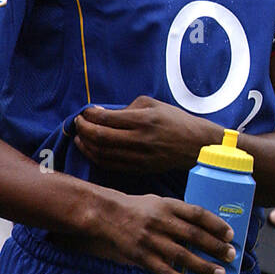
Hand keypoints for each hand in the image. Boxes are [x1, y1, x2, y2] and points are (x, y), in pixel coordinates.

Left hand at [74, 95, 216, 173]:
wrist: (196, 145)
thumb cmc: (175, 121)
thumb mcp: (154, 105)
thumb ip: (127, 107)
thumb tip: (102, 114)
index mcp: (144, 120)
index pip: (105, 118)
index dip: (89, 115)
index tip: (85, 112)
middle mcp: (140, 139)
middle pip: (99, 136)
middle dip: (82, 129)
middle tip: (78, 123)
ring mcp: (139, 157)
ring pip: (101, 153)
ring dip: (85, 144)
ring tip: (80, 136)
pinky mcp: (139, 169)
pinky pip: (110, 165)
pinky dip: (95, 157)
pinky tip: (91, 149)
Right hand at [95, 191, 234, 273]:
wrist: (105, 216)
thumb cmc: (138, 209)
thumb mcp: (160, 202)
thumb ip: (180, 213)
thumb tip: (208, 228)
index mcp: (168, 205)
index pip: (198, 214)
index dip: (216, 224)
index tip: (230, 235)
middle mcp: (161, 221)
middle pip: (194, 235)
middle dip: (215, 247)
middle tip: (231, 255)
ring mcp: (151, 240)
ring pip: (182, 256)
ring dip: (204, 266)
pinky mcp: (142, 257)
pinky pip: (165, 272)